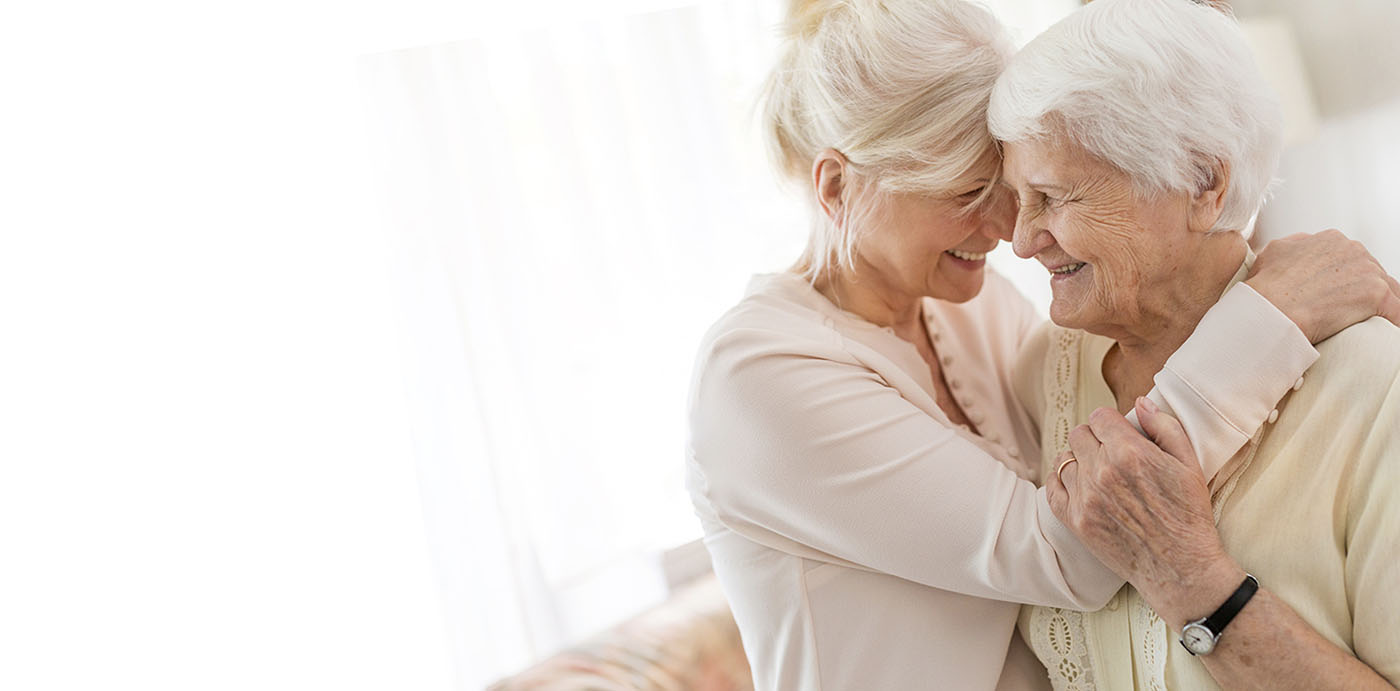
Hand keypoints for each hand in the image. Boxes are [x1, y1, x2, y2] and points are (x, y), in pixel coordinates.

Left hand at [1047, 398, 1243, 627]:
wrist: (1180, 568)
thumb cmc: (1189, 516)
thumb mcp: (1189, 465)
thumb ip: (1165, 427)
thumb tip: (1140, 402)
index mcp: (1130, 452)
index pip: (1100, 417)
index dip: (1112, 424)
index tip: (1120, 435)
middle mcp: (1102, 471)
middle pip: (1079, 434)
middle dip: (1095, 439)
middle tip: (1111, 453)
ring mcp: (1085, 497)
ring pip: (1064, 459)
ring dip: (1079, 460)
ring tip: (1097, 472)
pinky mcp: (1075, 520)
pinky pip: (1052, 488)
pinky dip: (1060, 481)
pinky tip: (1077, 484)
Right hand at [1247, 229, 1399, 342]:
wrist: (1269, 309)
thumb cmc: (1264, 287)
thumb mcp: (1273, 253)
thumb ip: (1293, 247)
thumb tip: (1300, 250)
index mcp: (1331, 240)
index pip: (1351, 259)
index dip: (1346, 279)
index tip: (1338, 294)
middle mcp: (1353, 249)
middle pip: (1371, 272)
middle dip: (1363, 291)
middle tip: (1351, 312)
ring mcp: (1368, 271)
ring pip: (1387, 290)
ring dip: (1379, 306)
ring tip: (1369, 323)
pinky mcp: (1377, 295)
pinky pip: (1396, 311)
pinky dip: (1392, 322)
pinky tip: (1387, 331)